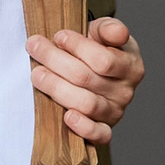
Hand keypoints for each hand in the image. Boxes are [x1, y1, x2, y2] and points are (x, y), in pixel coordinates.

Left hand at [27, 16, 141, 144]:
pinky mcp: (104, 130)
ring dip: (56, 88)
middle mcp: (125, 91)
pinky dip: (83, 128)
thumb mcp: (103, 34)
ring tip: (37, 74)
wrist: (95, 73)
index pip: (103, 60)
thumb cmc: (97, 50)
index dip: (77, 47)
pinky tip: (67, 117)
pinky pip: (99, 135)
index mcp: (131, 66)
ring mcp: (115, 112)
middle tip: (34, 46)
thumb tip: (117, 33)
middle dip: (55, 60)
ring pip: (86, 104)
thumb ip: (108, 29)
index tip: (58, 36)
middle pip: (86, 79)